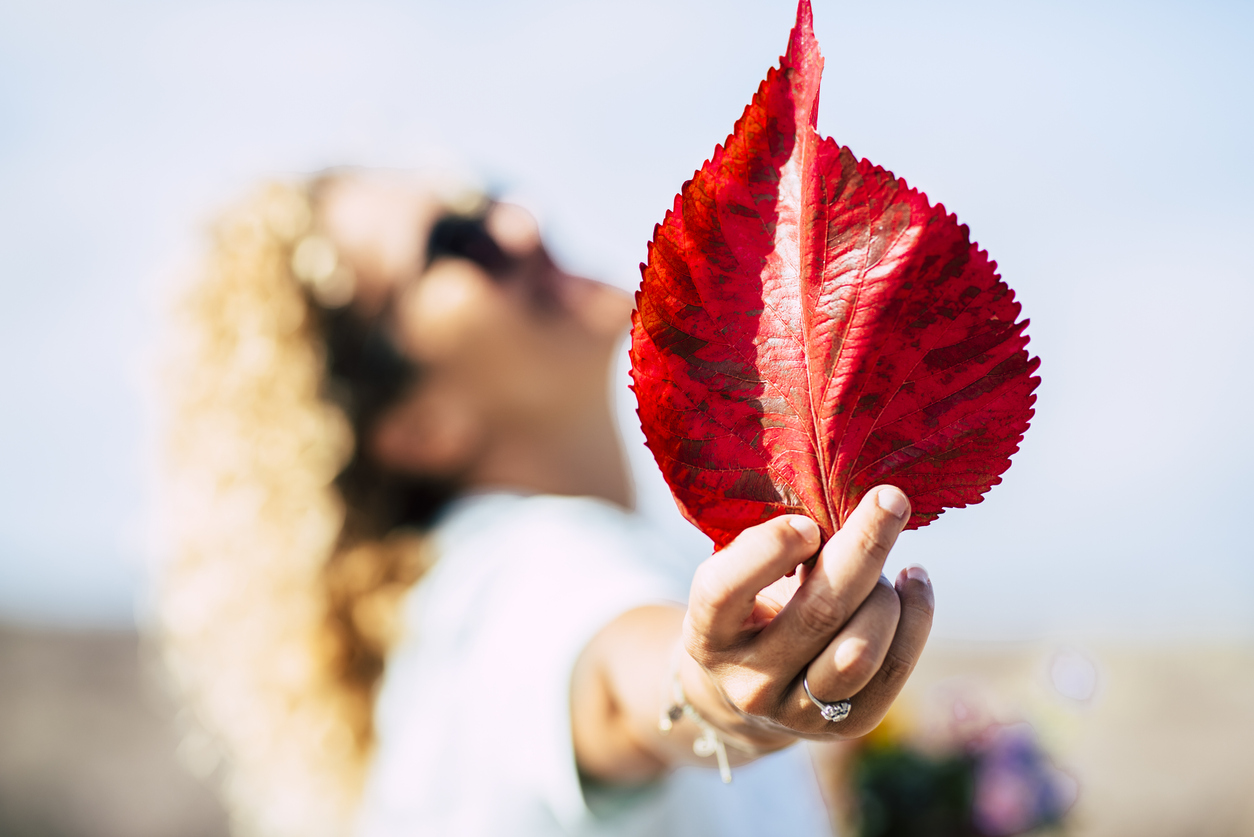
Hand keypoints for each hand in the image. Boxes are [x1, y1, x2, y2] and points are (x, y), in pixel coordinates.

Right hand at [681, 485, 934, 740]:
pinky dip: (915, 617)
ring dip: (886, 593)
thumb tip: (845, 514)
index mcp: (708, 636)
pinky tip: (913, 585)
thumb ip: (775, 549)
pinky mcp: (846, 727)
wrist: (748, 691)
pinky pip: (895, 667)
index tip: (807, 523)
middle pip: (818, 612)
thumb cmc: (748, 610)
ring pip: (862, 648)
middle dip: (862, 548)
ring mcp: (797, 713)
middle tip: (891, 500)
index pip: (726, 590)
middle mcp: (748, 682)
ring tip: (889, 568)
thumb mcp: (740, 580)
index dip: (769, 550)